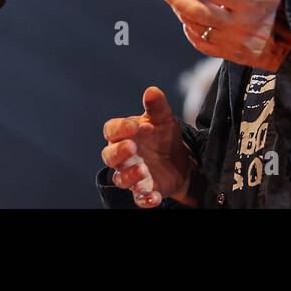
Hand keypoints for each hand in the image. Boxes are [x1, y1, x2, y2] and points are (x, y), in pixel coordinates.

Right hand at [101, 86, 195, 207]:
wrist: (180, 158)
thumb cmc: (163, 135)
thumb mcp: (163, 118)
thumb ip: (157, 106)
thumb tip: (151, 91)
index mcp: (124, 134)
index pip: (111, 130)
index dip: (119, 129)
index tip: (134, 127)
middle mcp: (124, 156)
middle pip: (110, 156)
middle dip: (118, 153)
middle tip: (132, 147)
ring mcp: (132, 174)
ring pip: (121, 179)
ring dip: (130, 176)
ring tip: (144, 170)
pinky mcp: (145, 191)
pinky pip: (139, 199)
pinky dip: (145, 199)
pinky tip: (154, 197)